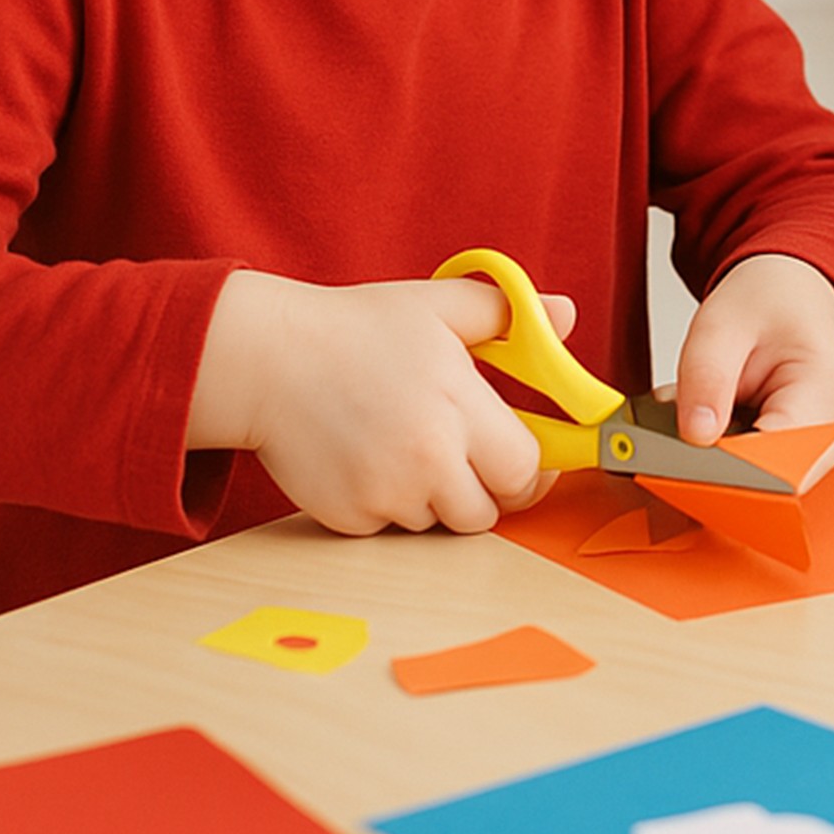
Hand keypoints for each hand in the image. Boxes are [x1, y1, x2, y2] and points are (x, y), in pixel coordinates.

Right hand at [190, 270, 562, 535]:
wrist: (265, 359)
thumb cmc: (355, 329)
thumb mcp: (438, 304)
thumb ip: (509, 313)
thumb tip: (567, 314)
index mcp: (457, 405)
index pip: (524, 470)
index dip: (529, 469)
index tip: (522, 458)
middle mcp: (426, 459)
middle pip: (485, 513)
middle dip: (484, 491)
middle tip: (463, 457)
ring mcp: (384, 493)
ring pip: (437, 522)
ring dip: (434, 498)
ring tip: (405, 446)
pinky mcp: (347, 519)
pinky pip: (390, 529)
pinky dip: (388, 506)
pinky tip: (369, 461)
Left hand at [671, 254, 833, 466]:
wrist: (793, 296)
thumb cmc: (769, 303)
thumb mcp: (721, 324)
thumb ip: (705, 377)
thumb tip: (695, 437)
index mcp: (827, 388)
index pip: (781, 460)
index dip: (730, 470)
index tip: (685, 458)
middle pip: (775, 483)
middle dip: (719, 469)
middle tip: (683, 435)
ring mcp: (827, 447)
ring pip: (767, 486)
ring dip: (724, 465)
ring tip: (708, 420)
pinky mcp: (809, 456)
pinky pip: (766, 475)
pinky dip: (733, 460)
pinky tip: (721, 430)